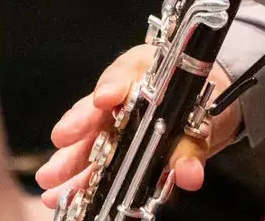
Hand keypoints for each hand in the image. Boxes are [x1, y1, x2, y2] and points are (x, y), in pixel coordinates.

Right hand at [36, 45, 240, 208]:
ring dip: (71, 162)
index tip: (105, 98)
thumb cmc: (204, 95)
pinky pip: (99, 162)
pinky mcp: (120, 147)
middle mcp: (124, 95)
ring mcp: (118, 121)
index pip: (125, 72)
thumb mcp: (204, 119)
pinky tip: (64, 193)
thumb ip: (192, 147)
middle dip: (78, 128)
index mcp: (145, 71)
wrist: (213, 104)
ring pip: (91, 139)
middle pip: (97, 109)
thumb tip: (189, 175)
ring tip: (51, 182)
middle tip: (61, 141)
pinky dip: (83, 179)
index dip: (114, 85)